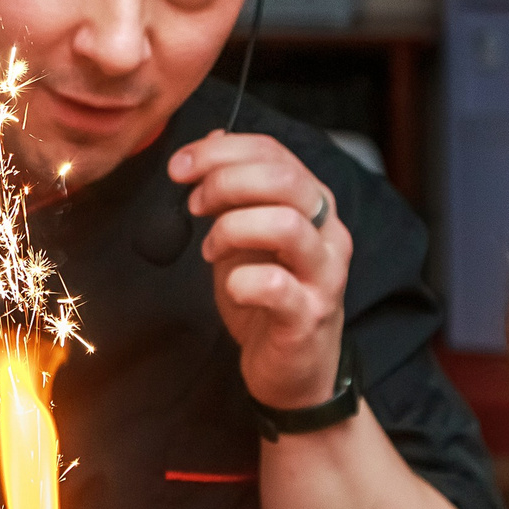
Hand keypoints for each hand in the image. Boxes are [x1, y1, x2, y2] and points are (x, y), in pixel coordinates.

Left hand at [169, 129, 349, 410]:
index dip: (221, 151)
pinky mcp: (309, 317)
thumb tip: (214, 136)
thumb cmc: (269, 300)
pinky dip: (242, 281)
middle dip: (225, 181)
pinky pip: (277, 286)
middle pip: (284, 180)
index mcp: (313, 205)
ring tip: (210, 247)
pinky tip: (230, 287)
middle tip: (193, 203)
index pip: (275, 154)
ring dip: (233, 228)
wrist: (294, 371)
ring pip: (286, 225)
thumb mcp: (247, 236)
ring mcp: (324, 276)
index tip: (180, 166)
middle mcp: (328, 233)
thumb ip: (237, 189)